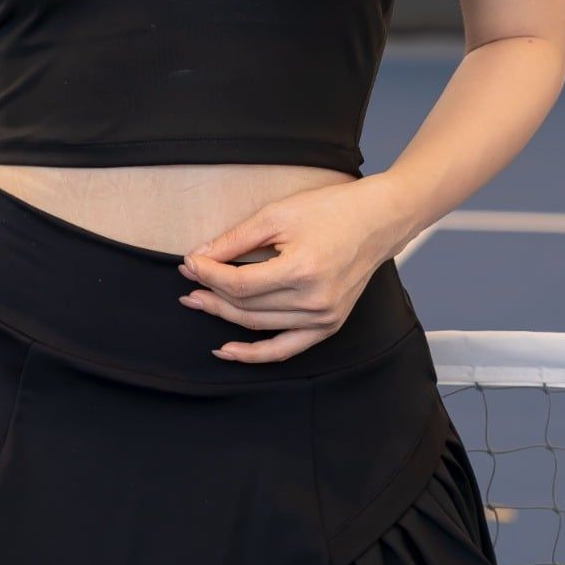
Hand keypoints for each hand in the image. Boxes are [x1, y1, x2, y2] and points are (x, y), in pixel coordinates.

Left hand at [176, 176, 401, 363]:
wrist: (377, 221)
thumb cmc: (331, 210)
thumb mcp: (277, 215)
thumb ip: (235, 240)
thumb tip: (200, 257)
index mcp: (302, 270)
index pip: (239, 283)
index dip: (207, 275)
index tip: (189, 263)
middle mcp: (315, 300)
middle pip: (246, 307)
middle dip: (210, 294)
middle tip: (187, 284)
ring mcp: (324, 317)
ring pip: (259, 326)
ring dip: (224, 316)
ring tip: (199, 303)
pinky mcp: (328, 325)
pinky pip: (285, 349)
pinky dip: (255, 354)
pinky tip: (228, 350)